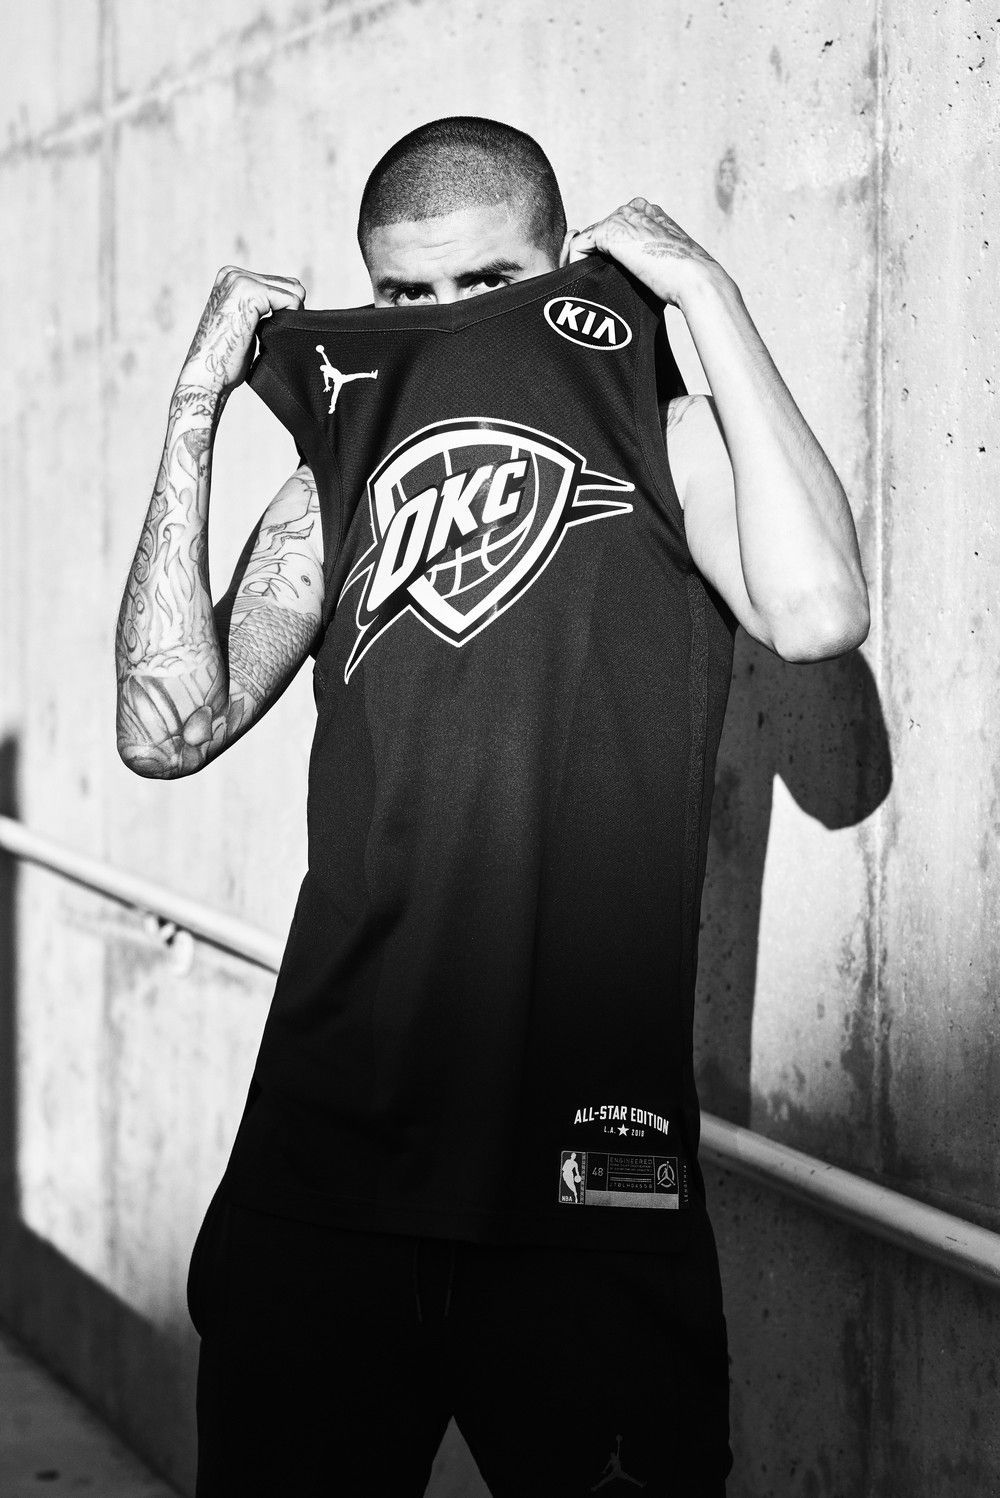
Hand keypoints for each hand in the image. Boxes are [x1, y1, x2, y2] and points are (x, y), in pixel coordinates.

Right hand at [178, 265, 305, 395]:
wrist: (206, 375)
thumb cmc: (225, 360)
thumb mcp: (244, 326)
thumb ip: (260, 310)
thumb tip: (293, 311)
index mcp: (231, 279)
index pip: (282, 284)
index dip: (287, 310)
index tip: (272, 332)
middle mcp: (234, 274)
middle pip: (291, 285)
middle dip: (291, 312)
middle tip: (273, 338)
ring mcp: (240, 280)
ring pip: (294, 291)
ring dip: (291, 317)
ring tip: (270, 338)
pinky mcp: (250, 291)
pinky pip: (292, 300)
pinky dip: (290, 319)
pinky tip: (271, 335)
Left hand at [561, 198, 720, 307]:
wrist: (695, 278)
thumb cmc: (687, 281)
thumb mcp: (666, 263)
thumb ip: (648, 260)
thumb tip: (643, 276)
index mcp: (651, 213)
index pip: (619, 228)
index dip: (610, 254)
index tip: (608, 275)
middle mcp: (635, 209)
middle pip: (600, 232)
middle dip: (594, 257)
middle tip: (592, 283)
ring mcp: (622, 218)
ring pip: (587, 239)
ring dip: (583, 262)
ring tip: (586, 286)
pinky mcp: (609, 232)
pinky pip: (578, 247)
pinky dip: (574, 264)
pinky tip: (582, 282)